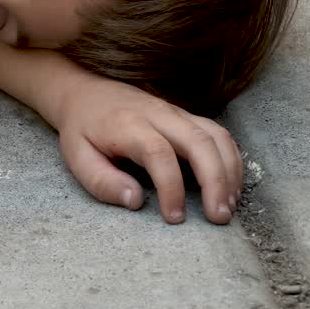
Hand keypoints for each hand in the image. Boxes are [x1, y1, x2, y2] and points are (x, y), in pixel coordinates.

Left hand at [50, 74, 242, 224]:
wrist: (86, 91)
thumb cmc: (82, 129)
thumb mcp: (78, 157)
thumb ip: (102, 181)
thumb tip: (135, 202)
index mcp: (128, 125)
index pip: (158, 153)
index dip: (171, 187)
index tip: (174, 217)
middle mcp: (158, 114)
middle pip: (198, 142)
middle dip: (215, 181)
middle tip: (219, 217)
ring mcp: (176, 113)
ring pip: (216, 136)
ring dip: (229, 172)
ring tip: (228, 207)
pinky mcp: (187, 116)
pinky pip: (219, 133)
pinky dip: (231, 160)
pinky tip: (230, 187)